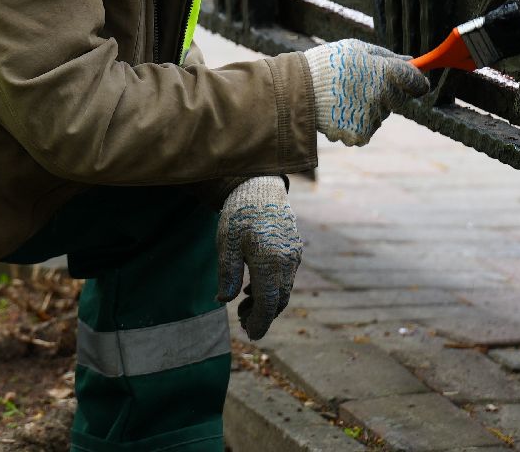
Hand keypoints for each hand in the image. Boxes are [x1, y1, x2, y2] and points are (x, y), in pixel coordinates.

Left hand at [216, 176, 301, 339]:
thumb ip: (228, 274)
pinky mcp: (294, 248)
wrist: (259, 185)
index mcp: (270, 261)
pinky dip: (272, 287)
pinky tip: (254, 287)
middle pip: (279, 299)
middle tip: (243, 322)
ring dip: (267, 302)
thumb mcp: (226, 243)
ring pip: (284, 289)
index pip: (269, 302)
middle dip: (262, 315)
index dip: (260, 322)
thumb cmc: (239, 214)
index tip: (251, 335)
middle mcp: (288, 260)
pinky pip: (286, 276)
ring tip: (245, 306)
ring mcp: (294, 254)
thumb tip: (224, 300)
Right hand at [305, 39, 429, 145]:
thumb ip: (387, 56)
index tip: (412, 81)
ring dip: (369, 108)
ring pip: (380, 114)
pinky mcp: (361, 134)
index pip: (418, 82)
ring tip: (343, 97)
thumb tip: (411, 61)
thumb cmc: (327, 63)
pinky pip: (366, 129)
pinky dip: (355, 123)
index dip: (416, 82)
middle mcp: (383, 96)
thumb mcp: (356, 48)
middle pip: (399, 100)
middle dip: (386, 93)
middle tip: (360, 85)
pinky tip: (339, 111)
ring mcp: (372, 117)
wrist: (297, 90)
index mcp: (386, 71)